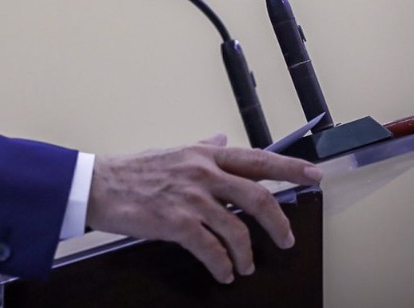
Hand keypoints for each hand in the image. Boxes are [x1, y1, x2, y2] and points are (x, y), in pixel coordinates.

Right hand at [86, 134, 321, 283]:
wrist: (98, 185)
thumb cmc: (135, 170)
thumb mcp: (174, 151)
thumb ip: (202, 147)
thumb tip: (222, 138)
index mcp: (205, 154)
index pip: (257, 159)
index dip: (290, 168)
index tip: (316, 175)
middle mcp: (203, 172)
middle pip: (257, 197)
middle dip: (278, 223)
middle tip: (287, 241)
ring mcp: (190, 197)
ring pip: (236, 230)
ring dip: (247, 254)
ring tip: (245, 267)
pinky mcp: (175, 222)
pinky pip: (210, 249)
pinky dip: (222, 266)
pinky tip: (223, 274)